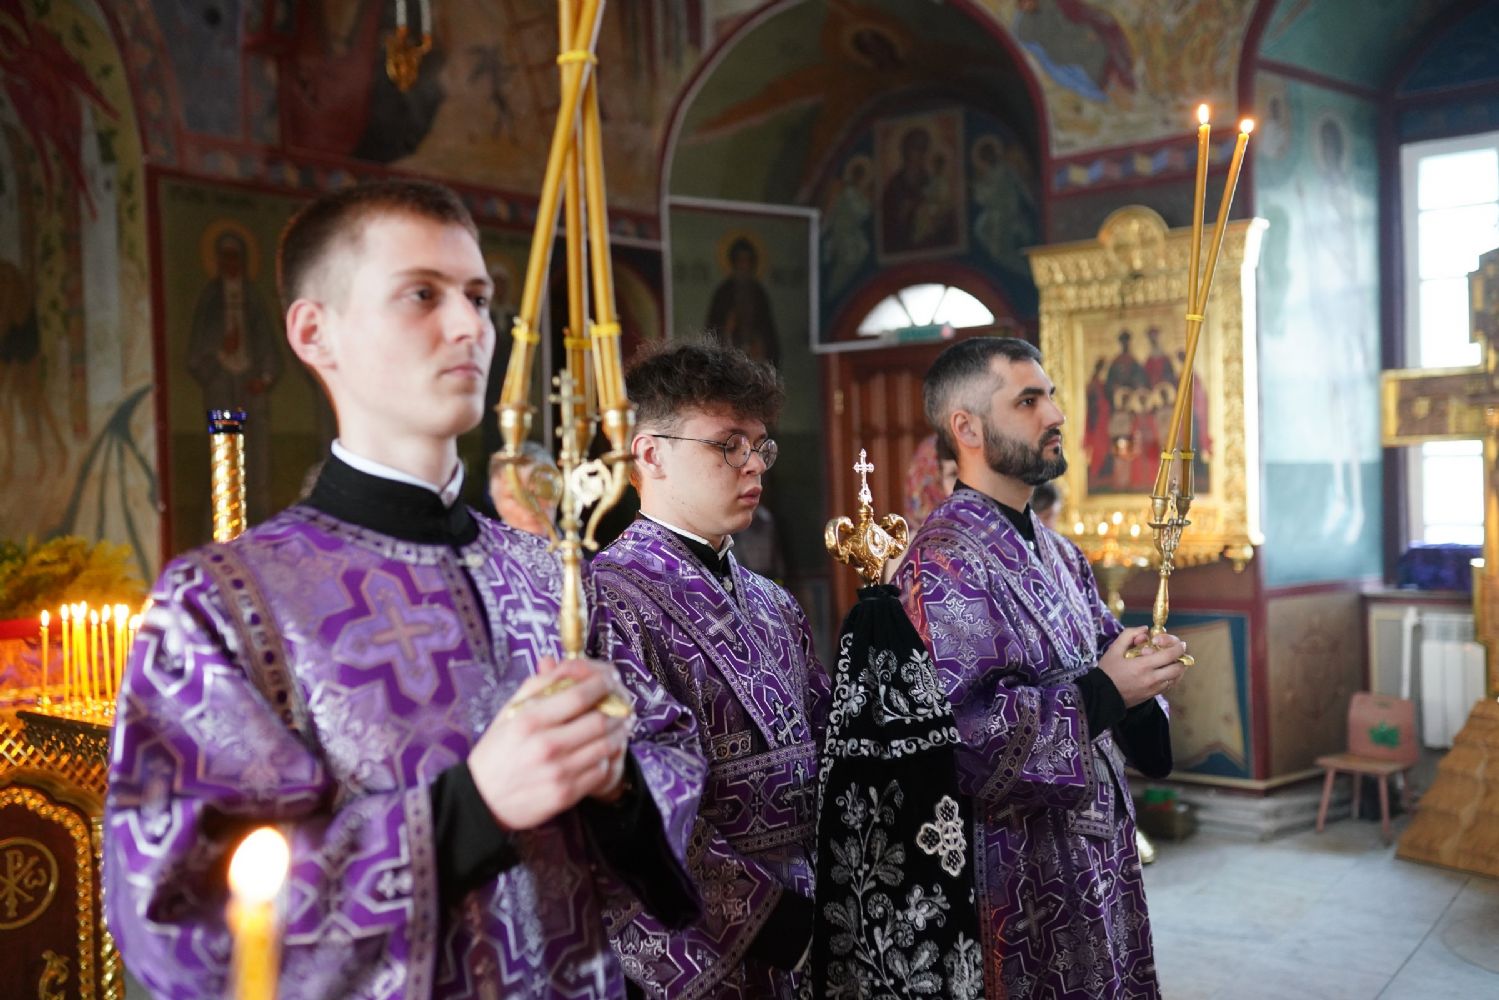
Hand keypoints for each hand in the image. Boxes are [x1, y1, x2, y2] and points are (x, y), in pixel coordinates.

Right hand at [467, 658, 634, 829]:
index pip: (579, 695)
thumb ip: (539, 685)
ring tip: (620, 722)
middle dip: (618, 707)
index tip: (610, 679)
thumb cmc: (498, 750)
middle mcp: (546, 745)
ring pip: (606, 745)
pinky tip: (604, 749)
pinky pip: (601, 770)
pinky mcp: (566, 794)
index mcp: (529, 720)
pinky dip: (607, 757)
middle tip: (621, 702)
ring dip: (619, 731)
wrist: (483, 799)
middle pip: (600, 720)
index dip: (603, 683)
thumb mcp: (510, 712)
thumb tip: (566, 662)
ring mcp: (558, 772)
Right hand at [1097, 627, 1188, 707]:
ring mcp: (1154, 689)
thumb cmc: (1107, 671)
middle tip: (1177, 652)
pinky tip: (1164, 671)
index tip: (1180, 643)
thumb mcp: (1114, 649)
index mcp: (1143, 665)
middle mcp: (1152, 678)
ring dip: (1178, 668)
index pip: (1170, 655)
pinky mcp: (1153, 695)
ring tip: (1172, 661)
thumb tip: (1145, 630)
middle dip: (1181, 658)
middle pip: (1178, 668)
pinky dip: (1171, 677)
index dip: (1178, 647)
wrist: (1102, 695)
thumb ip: (1129, 635)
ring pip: (1176, 678)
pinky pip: (1169, 685)